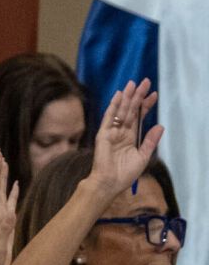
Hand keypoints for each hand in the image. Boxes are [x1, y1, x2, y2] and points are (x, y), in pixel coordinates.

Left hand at [0, 149, 19, 264]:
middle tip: (0, 151)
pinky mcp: (6, 229)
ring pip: (1, 194)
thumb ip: (1, 234)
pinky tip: (16, 186)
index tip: (0, 156)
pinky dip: (13, 193)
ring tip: (6, 163)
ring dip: (3, 178)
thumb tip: (7, 215)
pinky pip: (10, 205)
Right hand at [87, 80, 162, 197]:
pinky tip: (119, 95)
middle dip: (138, 96)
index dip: (146, 106)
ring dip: (127, 97)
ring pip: (121, 110)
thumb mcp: (143, 156)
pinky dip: (113, 106)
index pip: (139, 117)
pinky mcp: (103, 133)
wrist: (110, 183)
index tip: (154, 94)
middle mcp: (121, 131)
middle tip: (145, 81)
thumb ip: (150, 141)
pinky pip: (109, 117)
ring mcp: (111, 131)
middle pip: (131, 110)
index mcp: (130, 137)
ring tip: (134, 83)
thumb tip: (160, 126)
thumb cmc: (125, 174)